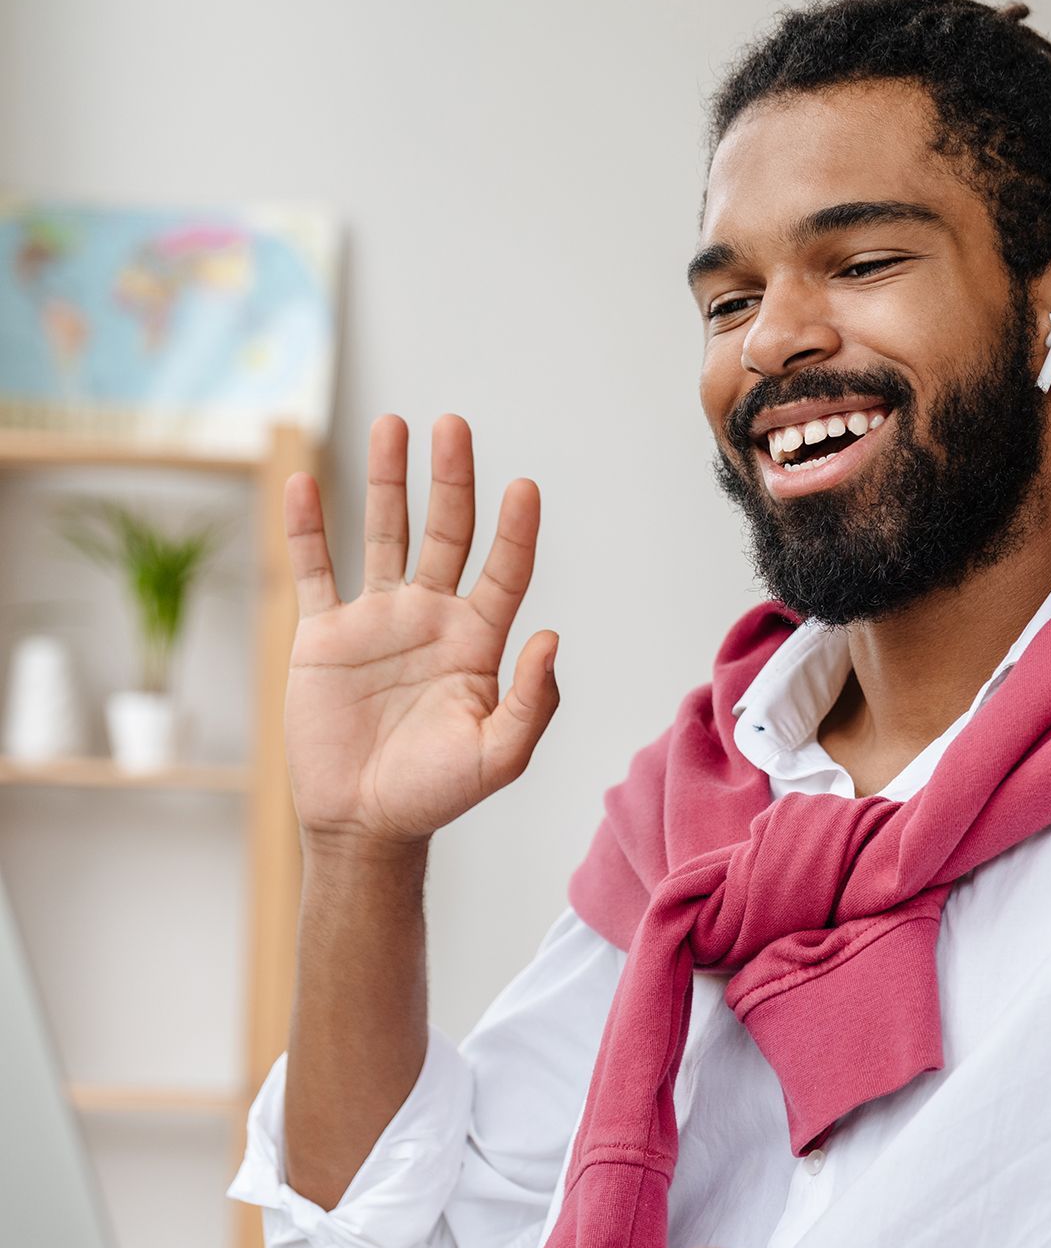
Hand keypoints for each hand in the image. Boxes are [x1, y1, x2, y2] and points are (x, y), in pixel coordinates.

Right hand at [284, 413, 558, 847]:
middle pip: (446, 533)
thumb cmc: (436, 794)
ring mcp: (376, 620)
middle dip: (450, 480)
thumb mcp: (499, 757)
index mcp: (478, 642)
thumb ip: (531, 702)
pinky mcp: (324, 634)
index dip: (515, 531)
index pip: (504, 571)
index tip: (524, 488)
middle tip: (452, 426)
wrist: (362, 823)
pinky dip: (306, 528)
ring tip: (392, 425)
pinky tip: (303, 482)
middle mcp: (431, 618)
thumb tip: (550, 637)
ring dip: (386, 481)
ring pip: (383, 534)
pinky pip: (314, 570)